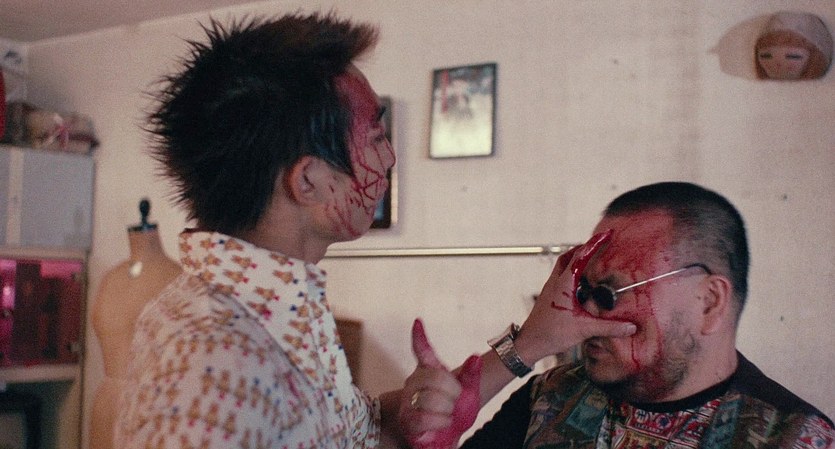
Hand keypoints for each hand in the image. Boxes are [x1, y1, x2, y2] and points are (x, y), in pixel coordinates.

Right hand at [398, 319, 481, 448]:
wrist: (448, 437)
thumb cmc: (455, 412)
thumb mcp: (469, 392)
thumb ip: (472, 375)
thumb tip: (475, 357)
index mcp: (431, 370)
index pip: (423, 351)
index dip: (420, 337)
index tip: (418, 322)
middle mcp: (416, 381)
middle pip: (435, 378)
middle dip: (452, 394)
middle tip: (454, 403)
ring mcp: (408, 399)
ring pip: (429, 399)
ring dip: (446, 412)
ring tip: (446, 416)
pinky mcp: (406, 418)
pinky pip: (423, 418)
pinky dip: (439, 423)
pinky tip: (441, 424)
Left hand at [515, 231, 636, 362]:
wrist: (529, 343)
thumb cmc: (552, 333)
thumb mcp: (584, 329)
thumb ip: (609, 327)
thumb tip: (631, 326)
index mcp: (563, 284)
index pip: (580, 257)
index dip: (594, 244)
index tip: (607, 234)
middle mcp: (555, 282)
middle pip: (568, 256)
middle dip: (584, 248)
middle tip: (599, 244)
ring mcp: (550, 289)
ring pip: (563, 266)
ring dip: (577, 260)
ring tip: (593, 260)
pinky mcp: (550, 297)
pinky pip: (562, 278)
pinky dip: (573, 274)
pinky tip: (583, 284)